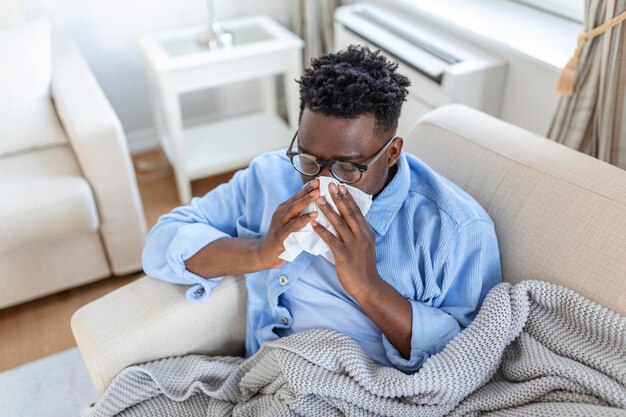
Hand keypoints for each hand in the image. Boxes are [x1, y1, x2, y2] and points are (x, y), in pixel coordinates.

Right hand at [256, 178, 319, 268]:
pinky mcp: (281, 235)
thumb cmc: (284, 238)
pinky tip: (313, 216)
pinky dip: (303, 220)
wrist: (267, 254)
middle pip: (295, 199)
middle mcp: (281, 213)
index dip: (307, 187)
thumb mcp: (291, 223)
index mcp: (284, 209)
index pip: (297, 196)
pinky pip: (293, 226)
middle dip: (307, 190)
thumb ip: (301, 215)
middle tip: (319, 183)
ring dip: (306, 201)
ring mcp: (279, 223)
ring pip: (293, 209)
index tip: (319, 179)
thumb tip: (320, 206)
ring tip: (318, 195)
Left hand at [312, 182, 380, 299]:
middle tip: (329, 185)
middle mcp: (361, 235)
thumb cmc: (363, 266)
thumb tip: (349, 221)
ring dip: (328, 210)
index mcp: (366, 232)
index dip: (347, 197)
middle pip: (349, 212)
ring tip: (318, 199)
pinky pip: (331, 239)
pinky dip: (321, 230)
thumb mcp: (365, 245)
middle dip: (338, 198)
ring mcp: (353, 244)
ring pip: (339, 223)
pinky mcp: (344, 255)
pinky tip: (313, 223)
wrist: (367, 286)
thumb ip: (358, 233)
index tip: (340, 186)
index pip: (356, 211)